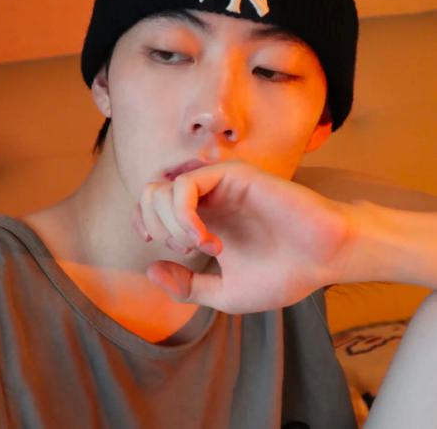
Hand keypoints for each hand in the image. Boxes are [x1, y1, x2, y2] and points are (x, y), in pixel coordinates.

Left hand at [131, 161, 351, 312]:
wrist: (324, 258)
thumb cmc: (282, 274)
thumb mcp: (226, 293)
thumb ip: (187, 286)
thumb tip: (150, 270)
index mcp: (203, 219)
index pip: (153, 207)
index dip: (144, 224)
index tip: (159, 247)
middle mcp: (207, 199)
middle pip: (149, 194)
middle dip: (155, 226)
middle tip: (187, 250)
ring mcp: (218, 185)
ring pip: (161, 189)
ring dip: (170, 225)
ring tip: (202, 246)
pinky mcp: (232, 176)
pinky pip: (186, 187)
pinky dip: (184, 217)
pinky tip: (207, 241)